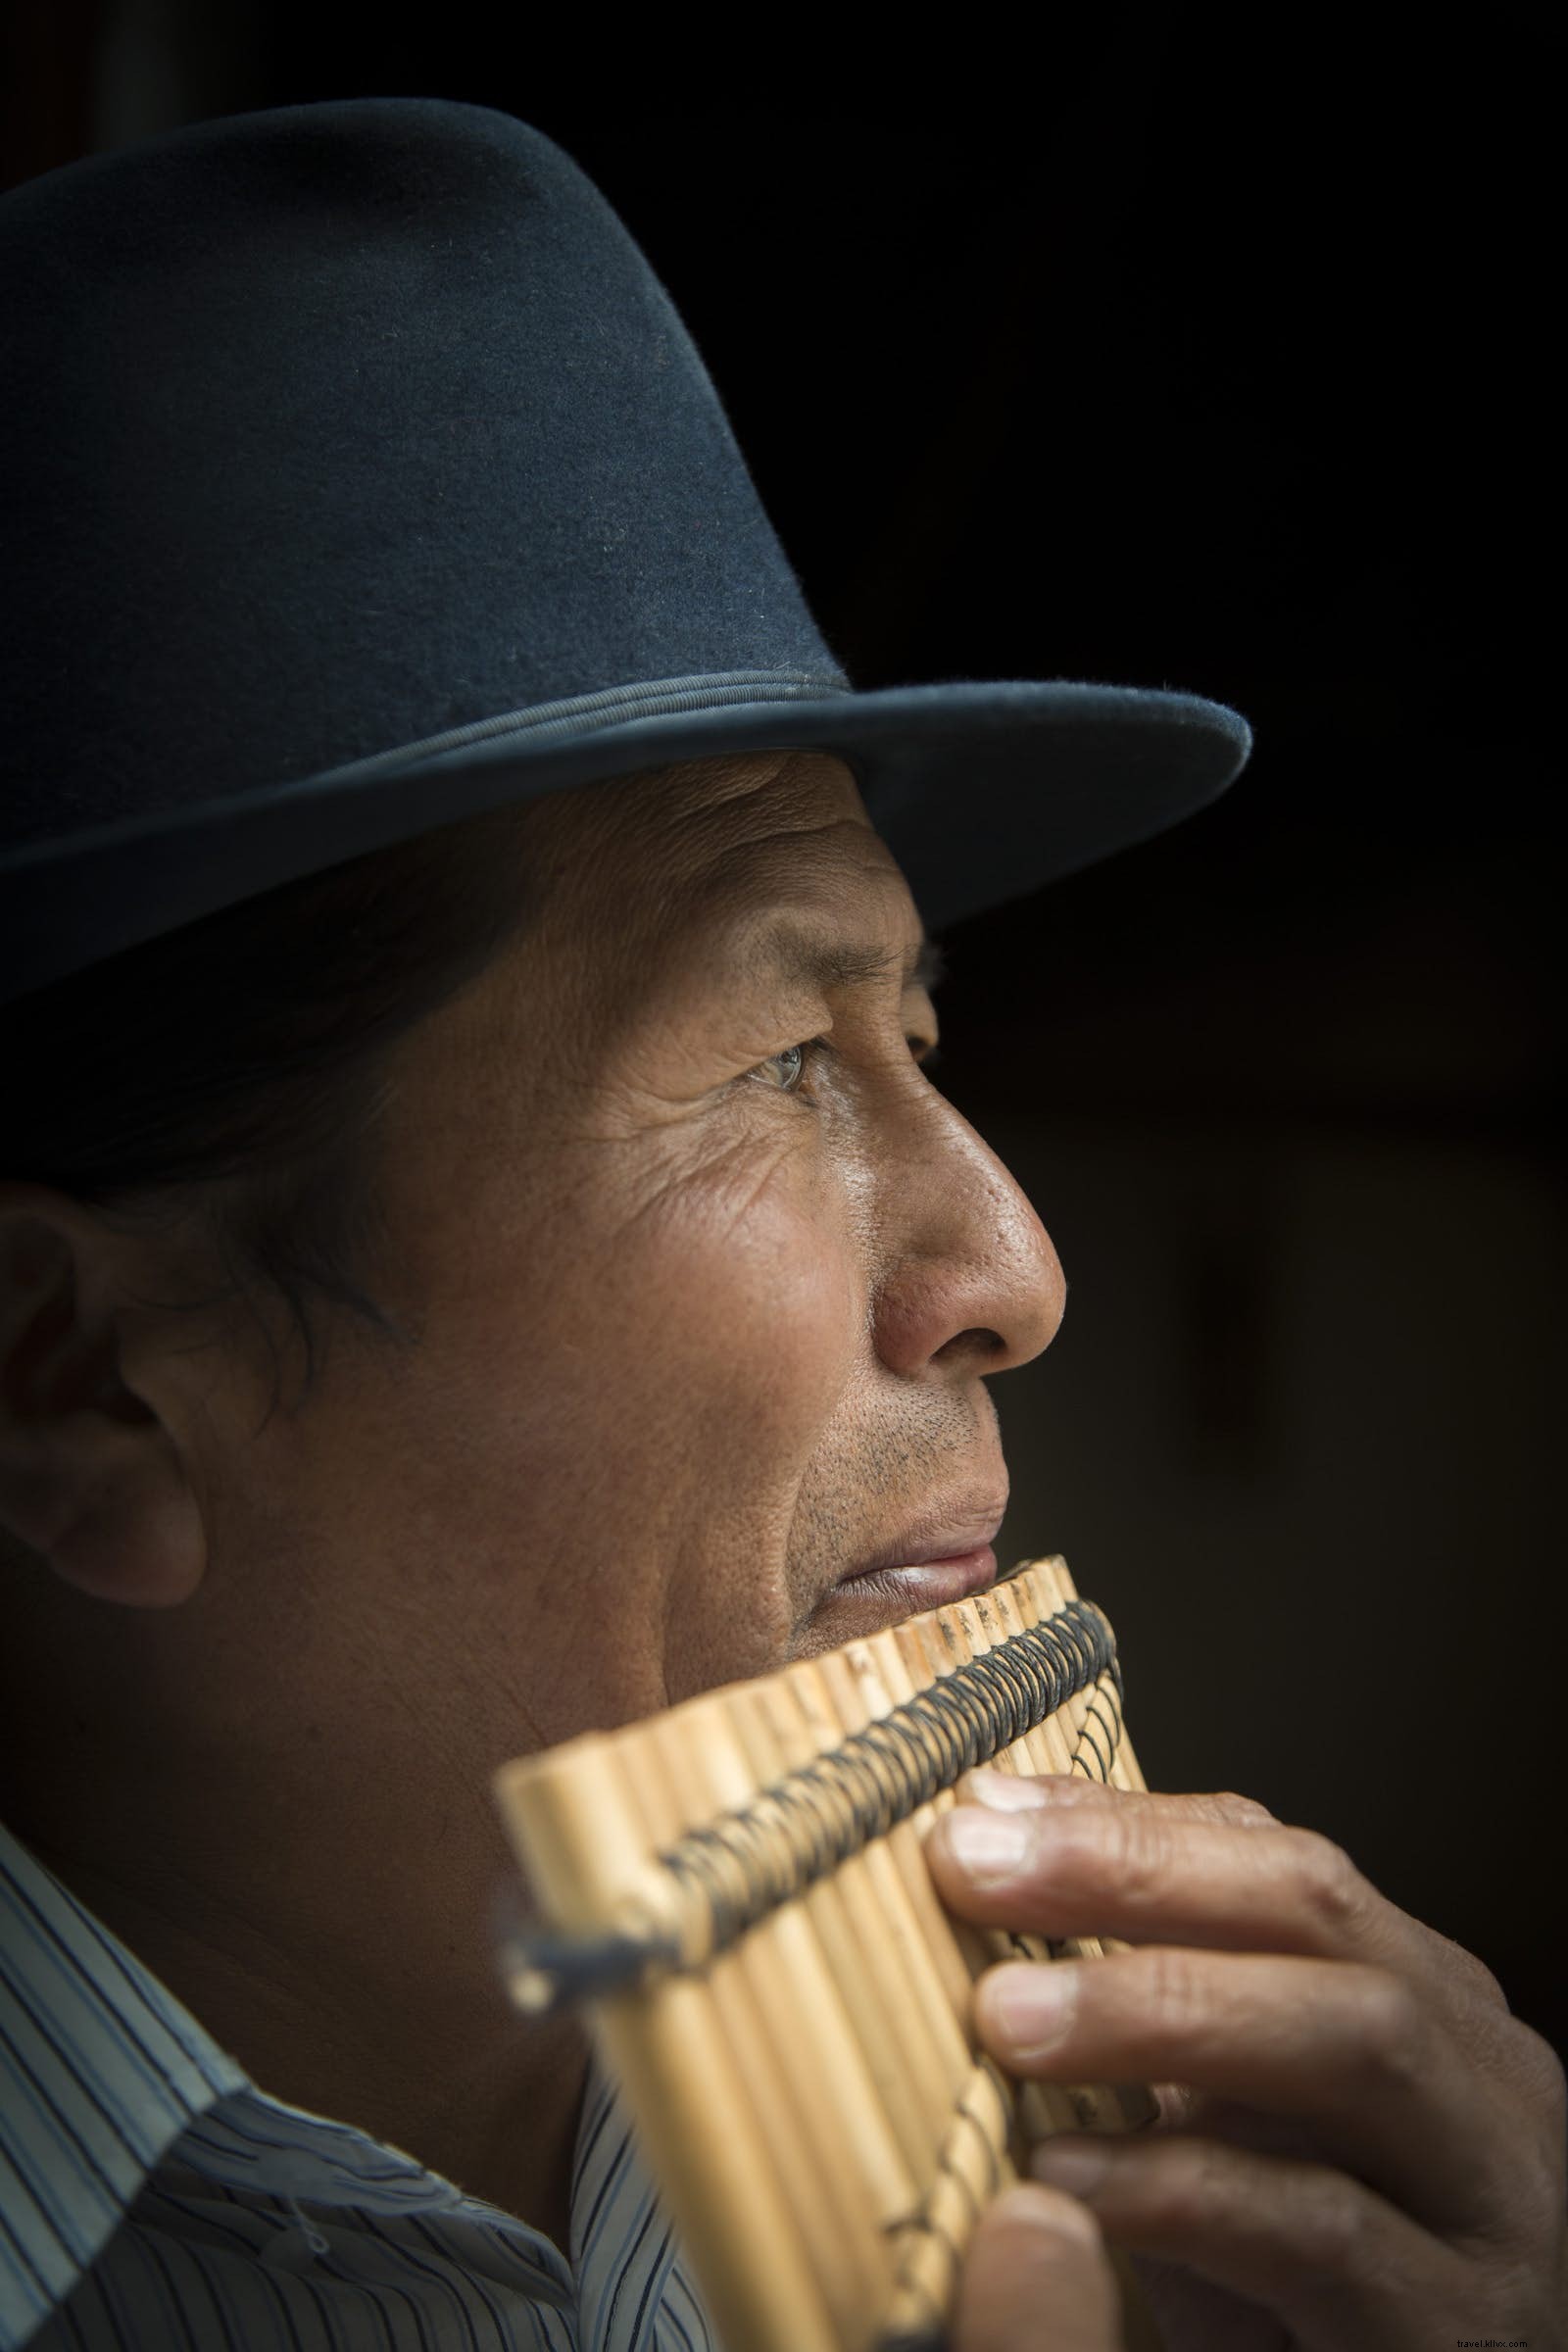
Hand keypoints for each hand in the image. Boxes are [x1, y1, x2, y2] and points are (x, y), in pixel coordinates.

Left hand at [925, 1770, 1566, 2350]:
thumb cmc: (1301, 2300)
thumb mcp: (1225, 2135)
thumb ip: (1149, 2014)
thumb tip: (984, 1863)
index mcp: (1428, 2004)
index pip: (1280, 1863)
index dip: (1125, 1825)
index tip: (978, 1817)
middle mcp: (1479, 2077)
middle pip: (1318, 1911)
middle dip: (1134, 1873)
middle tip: (973, 1871)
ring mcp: (1491, 2198)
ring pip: (1350, 2040)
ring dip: (1160, 2008)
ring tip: (1006, 2015)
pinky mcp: (1462, 2329)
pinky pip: (1321, 2227)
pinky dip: (1180, 2187)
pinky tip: (1064, 2176)